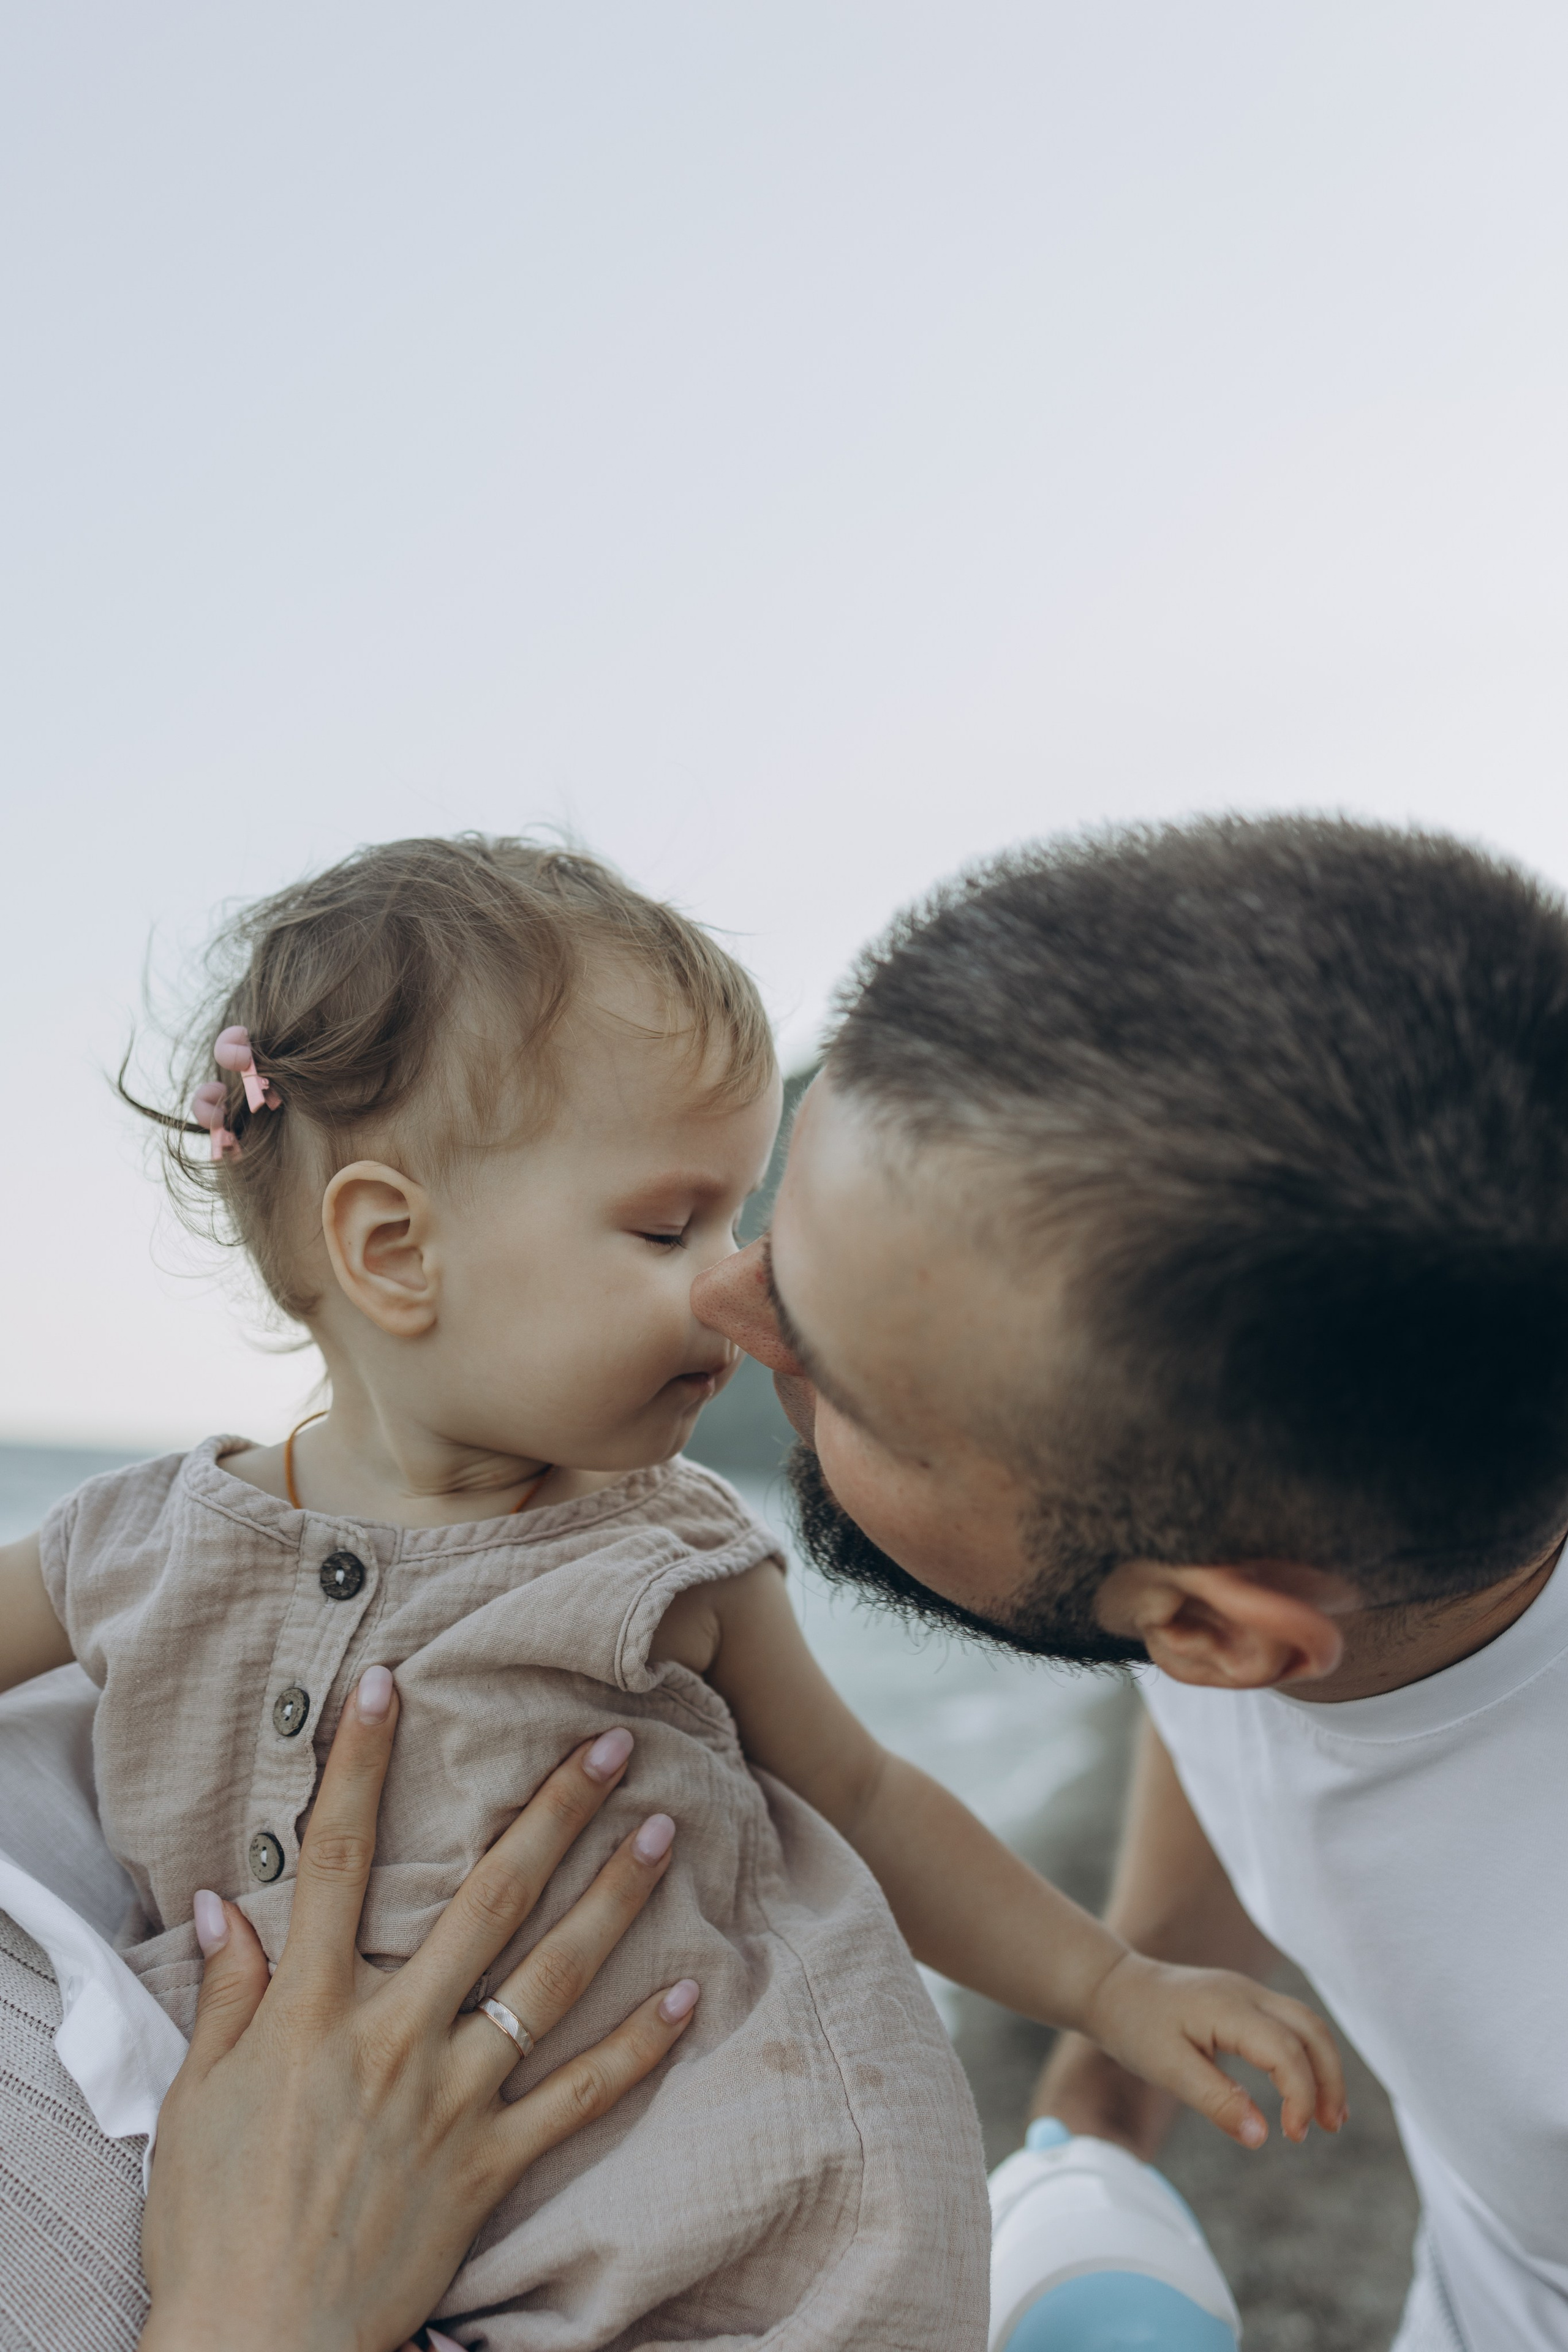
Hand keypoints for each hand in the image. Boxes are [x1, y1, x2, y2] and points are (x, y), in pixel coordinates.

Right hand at [139, 1669, 698, 2351]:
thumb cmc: (213, 2228)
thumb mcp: (195, 2103)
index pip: (338, 1863)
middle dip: (551, 1813)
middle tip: (611, 1744)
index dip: (361, 1768)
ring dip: (612, 1901)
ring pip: (549, 1980)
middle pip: (484, 1900)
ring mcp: (450, 2102)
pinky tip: (687, 1995)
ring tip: (665, 1833)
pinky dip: (637, 2049)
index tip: (388, 1687)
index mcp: (311, 2013)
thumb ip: (224, 1996)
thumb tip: (222, 1902)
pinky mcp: (490, 2169)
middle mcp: (392, 2040)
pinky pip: (578, 2099)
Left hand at [1082, 1949, 1347, 2148]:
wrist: (1112, 1987)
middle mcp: (1247, 1993)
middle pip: (1312, 2030)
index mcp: (1229, 2008)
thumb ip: (1216, 2100)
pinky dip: (1307, 2056)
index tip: (1292, 2135)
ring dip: (1325, 2067)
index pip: (1287, 2050)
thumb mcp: (1168, 2070)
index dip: (1301, 2095)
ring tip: (1330, 2117)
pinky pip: (1290, 2024)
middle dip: (1331, 2079)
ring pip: (1307, 2024)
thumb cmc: (1136, 2027)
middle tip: (1332, 2128)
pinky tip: (1304, 2089)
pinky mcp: (1244, 2001)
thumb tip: (1262, 2137)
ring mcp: (1248, 1992)